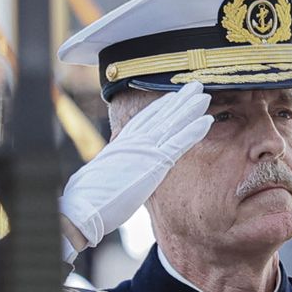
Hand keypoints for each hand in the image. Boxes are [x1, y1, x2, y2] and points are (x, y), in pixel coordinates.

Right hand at [60, 82, 212, 250]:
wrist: (83, 205)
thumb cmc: (86, 197)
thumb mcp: (98, 176)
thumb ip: (110, 170)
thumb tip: (106, 176)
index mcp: (120, 144)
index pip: (143, 121)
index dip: (159, 107)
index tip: (171, 97)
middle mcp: (133, 142)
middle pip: (160, 116)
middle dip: (178, 101)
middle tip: (194, 87)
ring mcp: (144, 149)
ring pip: (172, 123)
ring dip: (190, 109)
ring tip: (205, 95)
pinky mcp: (154, 163)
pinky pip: (178, 143)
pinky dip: (193, 131)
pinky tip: (207, 120)